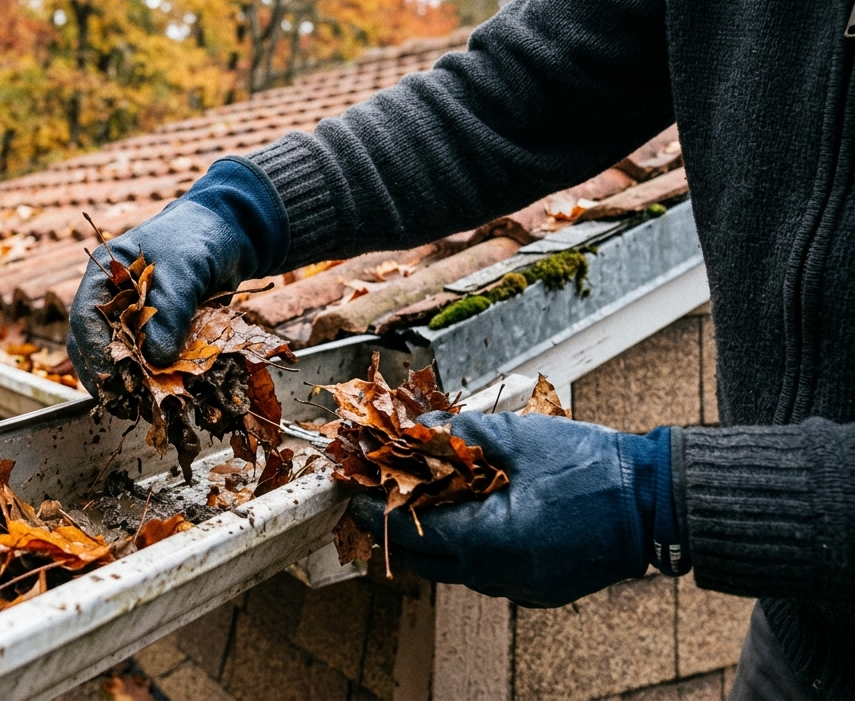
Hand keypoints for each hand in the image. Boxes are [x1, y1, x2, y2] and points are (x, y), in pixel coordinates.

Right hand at [66, 157, 287, 397]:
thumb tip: (157, 360)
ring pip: (117, 360)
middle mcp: (112, 301)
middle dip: (110, 380)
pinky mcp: (155, 332)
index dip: (96, 355)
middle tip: (130, 406)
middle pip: (94, 348)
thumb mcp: (185, 269)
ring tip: (148, 408)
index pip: (85, 321)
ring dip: (129, 386)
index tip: (116, 383)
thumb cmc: (201, 237)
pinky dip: (153, 379)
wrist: (233, 233)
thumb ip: (170, 310)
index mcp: (104, 276)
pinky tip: (165, 395)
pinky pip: (145, 361)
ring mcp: (132, 318)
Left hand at [347, 411, 687, 606]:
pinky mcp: (543, 588)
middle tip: (386, 496)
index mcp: (493, 541)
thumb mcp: (523, 437)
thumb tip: (424, 431)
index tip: (357, 493)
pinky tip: (473, 518)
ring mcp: (525, 588)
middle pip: (430, 562)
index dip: (380, 511)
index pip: (414, 534)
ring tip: (426, 502)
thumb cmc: (597, 468)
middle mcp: (504, 575)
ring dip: (438, 541)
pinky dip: (472, 550)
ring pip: (459, 572)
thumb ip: (465, 436)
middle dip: (402, 529)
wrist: (661, 503)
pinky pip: (490, 576)